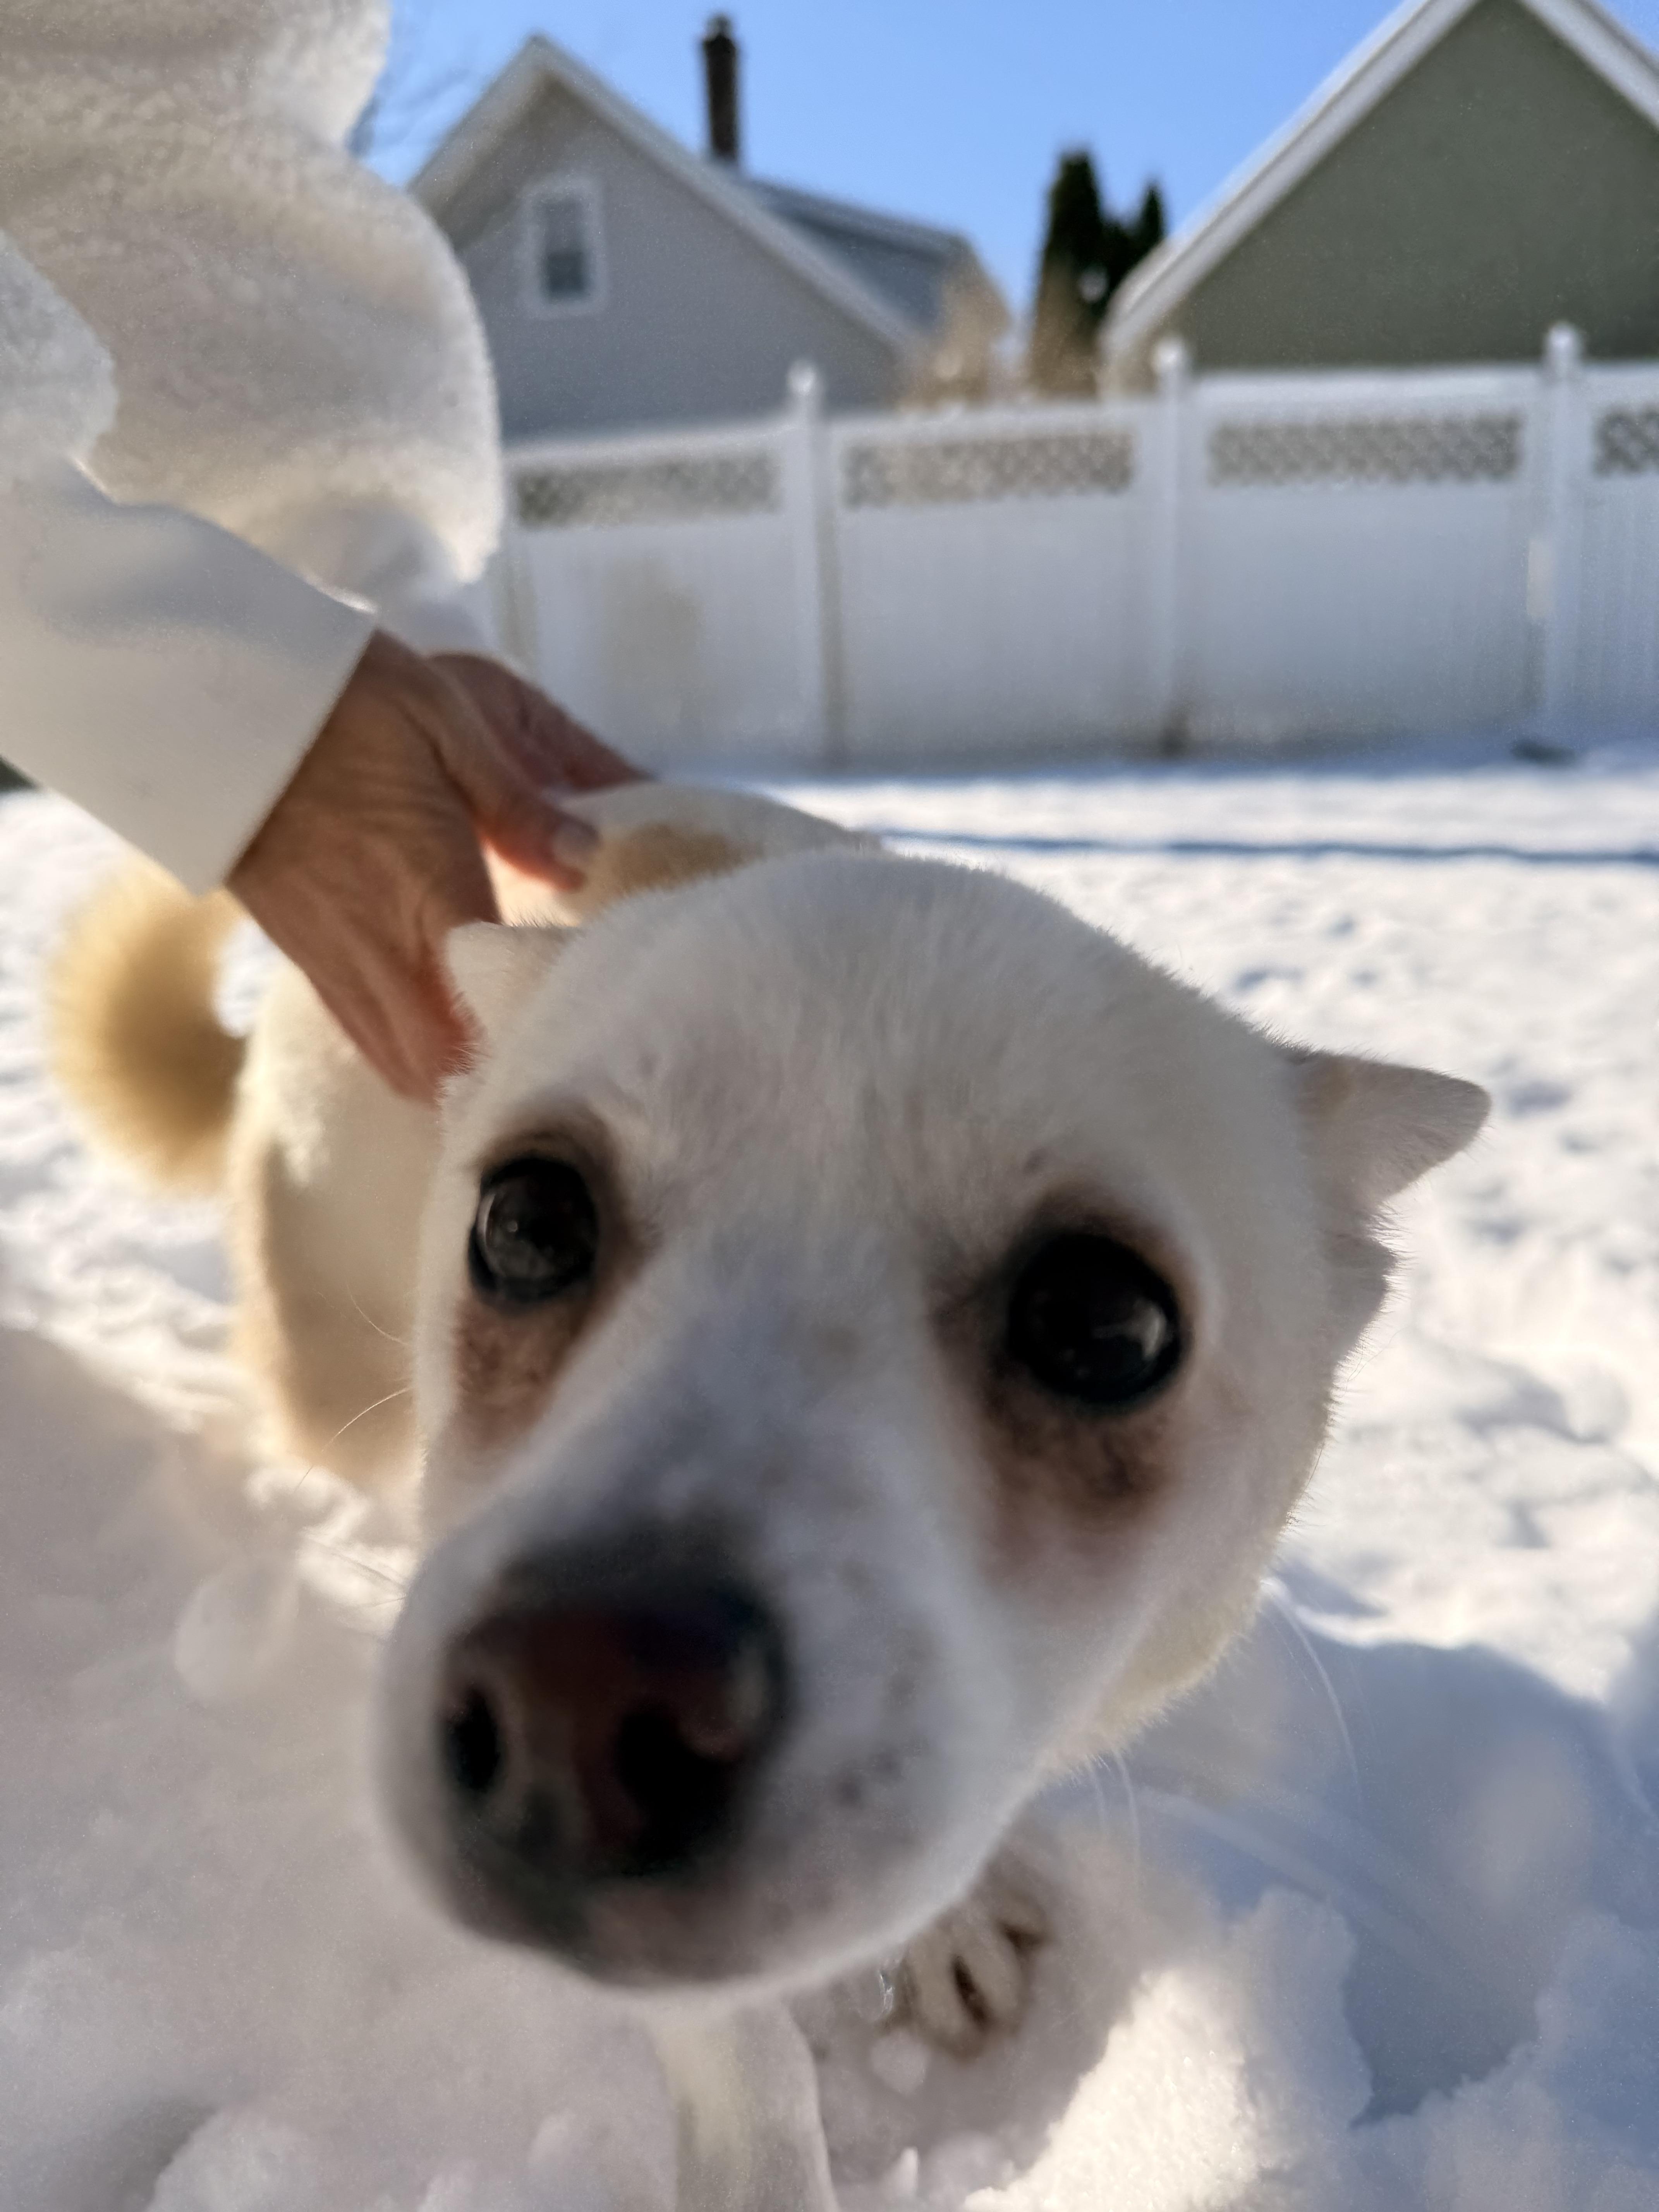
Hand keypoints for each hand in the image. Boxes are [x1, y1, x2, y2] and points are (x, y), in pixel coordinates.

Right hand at [229, 631, 640, 1100]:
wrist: (216, 705)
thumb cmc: (340, 703)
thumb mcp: (444, 721)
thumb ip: (519, 803)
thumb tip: (586, 857)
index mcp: (427, 889)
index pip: (494, 1003)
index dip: (541, 1035)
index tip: (588, 1033)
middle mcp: (381, 946)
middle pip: (449, 1068)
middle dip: (504, 1083)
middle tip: (559, 1065)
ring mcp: (337, 963)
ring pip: (407, 1069)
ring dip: (460, 1082)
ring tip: (514, 1066)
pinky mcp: (309, 961)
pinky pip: (370, 1040)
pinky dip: (417, 1059)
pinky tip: (454, 1040)